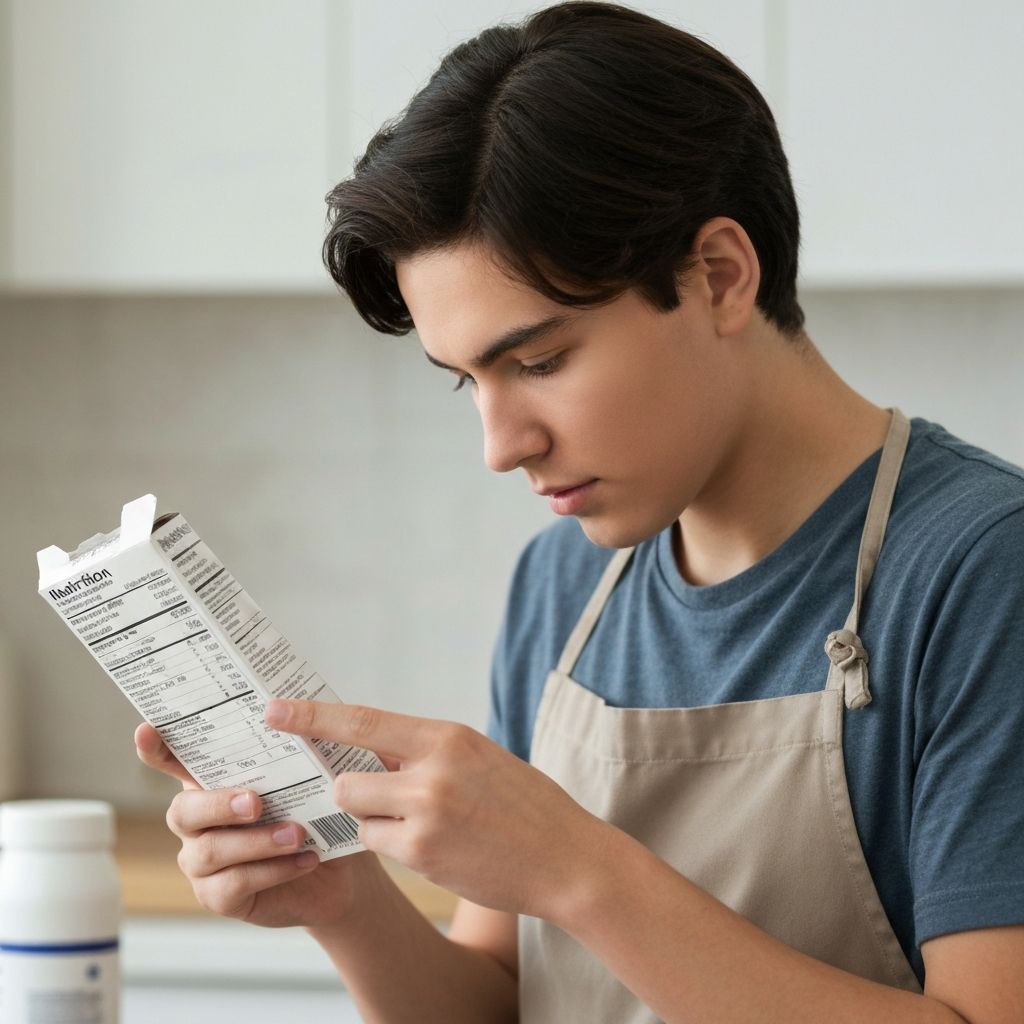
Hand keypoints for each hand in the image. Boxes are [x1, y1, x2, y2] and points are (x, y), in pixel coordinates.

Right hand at [134, 723, 377, 927]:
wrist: (337, 875)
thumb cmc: (315, 817)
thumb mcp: (308, 783)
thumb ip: (292, 757)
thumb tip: (298, 718)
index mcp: (212, 783)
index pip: (173, 761)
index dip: (155, 748)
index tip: (145, 728)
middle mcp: (197, 822)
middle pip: (182, 810)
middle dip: (217, 804)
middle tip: (256, 802)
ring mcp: (201, 862)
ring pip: (210, 851)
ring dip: (256, 841)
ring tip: (297, 834)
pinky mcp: (217, 896)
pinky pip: (234, 883)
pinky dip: (273, 870)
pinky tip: (305, 859)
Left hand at [264, 700, 608, 920]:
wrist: (565, 857)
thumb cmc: (523, 805)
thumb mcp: (478, 758)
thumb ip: (426, 752)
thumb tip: (370, 751)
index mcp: (446, 736)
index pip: (362, 720)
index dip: (312, 716)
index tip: (275, 710)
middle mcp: (432, 769)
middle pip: (347, 779)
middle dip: (351, 792)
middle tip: (380, 799)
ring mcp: (426, 814)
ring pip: (359, 815)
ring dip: (374, 822)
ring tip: (421, 826)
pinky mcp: (422, 855)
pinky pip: (379, 846)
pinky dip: (394, 847)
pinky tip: (436, 848)